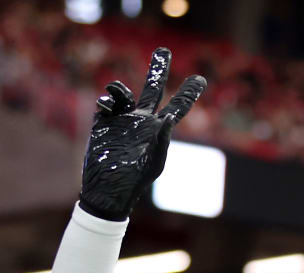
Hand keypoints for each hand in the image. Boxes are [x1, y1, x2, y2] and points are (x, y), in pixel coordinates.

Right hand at [78, 46, 206, 220]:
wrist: (108, 191)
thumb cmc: (135, 180)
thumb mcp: (154, 161)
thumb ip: (163, 138)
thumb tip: (168, 117)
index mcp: (159, 130)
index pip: (178, 107)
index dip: (188, 93)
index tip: (200, 78)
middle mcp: (142, 121)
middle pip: (152, 89)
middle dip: (157, 70)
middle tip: (164, 50)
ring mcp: (122, 122)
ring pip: (125, 94)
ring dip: (119, 88)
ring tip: (115, 91)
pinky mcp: (103, 125)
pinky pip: (105, 105)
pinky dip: (106, 101)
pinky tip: (105, 105)